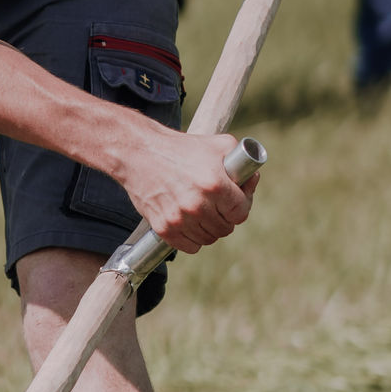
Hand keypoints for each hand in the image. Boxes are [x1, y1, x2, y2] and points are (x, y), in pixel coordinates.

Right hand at [115, 124, 255, 255]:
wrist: (138, 153)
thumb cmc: (180, 147)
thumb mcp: (218, 144)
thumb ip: (242, 162)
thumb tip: (252, 181)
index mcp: (215, 185)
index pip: (241, 213)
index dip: (241, 206)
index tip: (234, 201)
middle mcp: (197, 205)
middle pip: (226, 229)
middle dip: (225, 218)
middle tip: (218, 206)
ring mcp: (179, 219)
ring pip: (208, 239)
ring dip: (209, 229)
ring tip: (202, 213)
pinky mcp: (163, 228)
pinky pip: (189, 247)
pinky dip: (192, 239)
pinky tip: (190, 224)